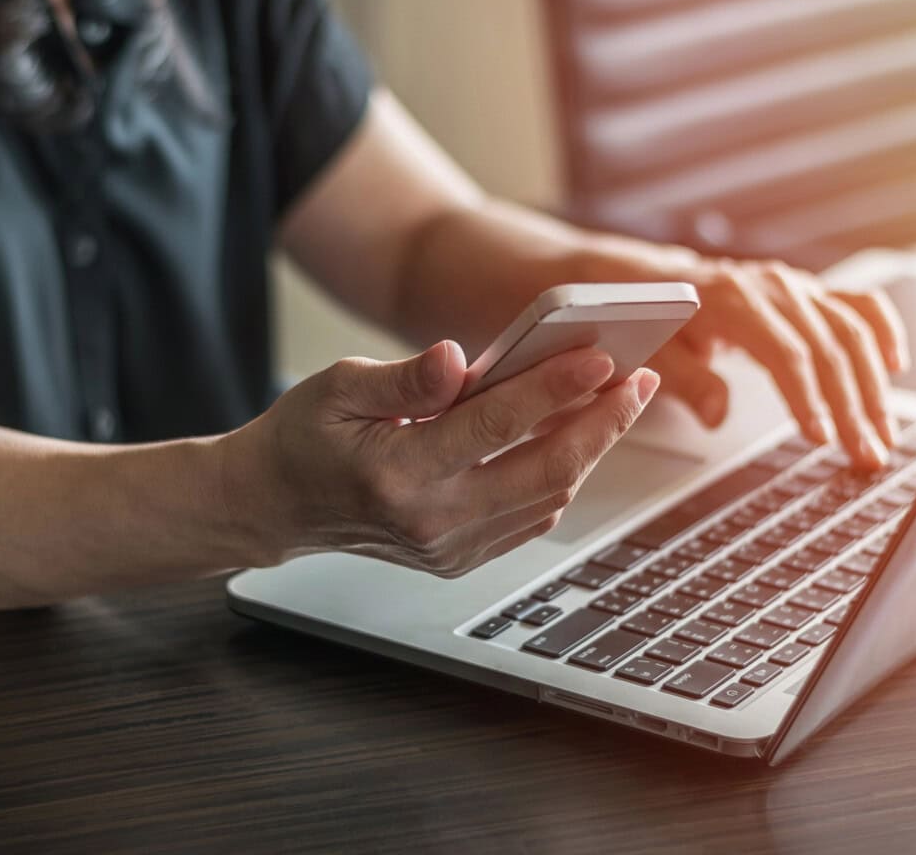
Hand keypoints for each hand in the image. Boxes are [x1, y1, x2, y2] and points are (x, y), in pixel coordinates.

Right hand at [218, 341, 658, 575]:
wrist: (275, 506)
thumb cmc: (303, 437)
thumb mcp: (336, 387)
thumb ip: (404, 379)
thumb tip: (458, 359)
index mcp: (396, 473)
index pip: (495, 425)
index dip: (555, 388)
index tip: (602, 355)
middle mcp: (430, 521)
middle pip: (544, 473)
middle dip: (603, 424)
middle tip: (641, 379)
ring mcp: (449, 548)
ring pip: (548, 498)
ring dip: (591, 449)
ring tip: (620, 400)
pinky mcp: (460, 559)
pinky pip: (532, 519)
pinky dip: (563, 477)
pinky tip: (578, 438)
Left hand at [602, 254, 907, 469]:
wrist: (653, 279)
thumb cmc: (654, 320)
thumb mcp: (655, 351)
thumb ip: (687, 381)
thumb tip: (717, 415)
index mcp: (734, 300)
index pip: (786, 354)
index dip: (808, 398)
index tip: (822, 438)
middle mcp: (774, 288)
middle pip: (829, 348)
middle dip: (853, 407)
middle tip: (867, 456)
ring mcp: (797, 287)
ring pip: (853, 331)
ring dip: (875, 386)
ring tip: (885, 434)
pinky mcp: (811, 292)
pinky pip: (860, 305)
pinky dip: (885, 332)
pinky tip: (896, 367)